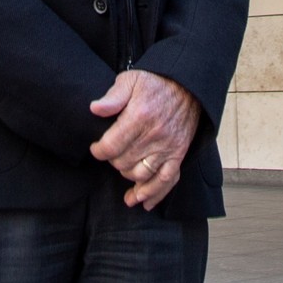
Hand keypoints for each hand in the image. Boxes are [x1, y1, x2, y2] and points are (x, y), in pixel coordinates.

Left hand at [89, 68, 200, 209]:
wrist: (187, 86)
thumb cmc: (155, 83)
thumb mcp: (131, 80)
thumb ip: (112, 96)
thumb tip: (94, 109)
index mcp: (139, 117)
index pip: (111, 146)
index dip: (99, 151)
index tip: (96, 148)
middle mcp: (154, 135)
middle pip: (124, 163)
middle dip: (112, 161)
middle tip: (111, 154)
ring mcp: (168, 147)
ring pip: (141, 175)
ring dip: (128, 177)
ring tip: (122, 170)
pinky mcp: (178, 155)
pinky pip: (166, 181)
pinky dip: (154, 194)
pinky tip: (143, 202)